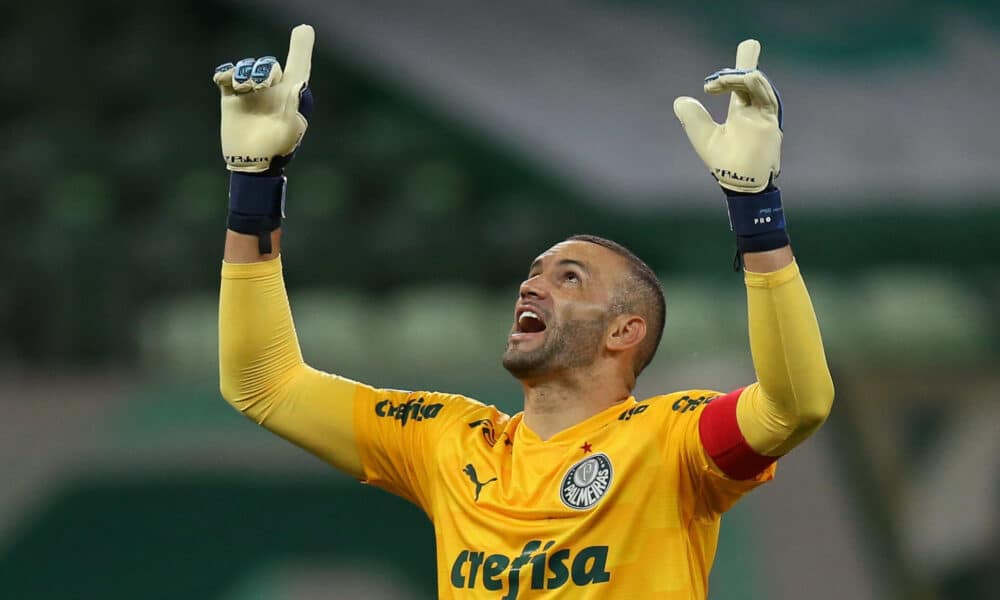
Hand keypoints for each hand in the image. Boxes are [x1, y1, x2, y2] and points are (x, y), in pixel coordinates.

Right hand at [213, 24, 314, 172]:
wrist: (252, 164)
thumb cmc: (277, 150)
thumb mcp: (290, 130)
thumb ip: (295, 105)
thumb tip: (299, 83)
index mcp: (290, 95)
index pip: (298, 66)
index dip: (301, 47)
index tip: (304, 29)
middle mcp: (271, 90)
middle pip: (268, 64)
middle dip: (264, 69)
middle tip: (261, 86)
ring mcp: (250, 92)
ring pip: (247, 67)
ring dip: (245, 72)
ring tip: (244, 88)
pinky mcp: (231, 97)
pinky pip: (226, 75)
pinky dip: (225, 73)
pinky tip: (225, 81)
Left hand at [673, 39, 781, 193]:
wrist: (739, 183)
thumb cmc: (724, 164)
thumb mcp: (703, 136)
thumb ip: (693, 118)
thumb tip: (680, 100)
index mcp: (741, 113)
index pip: (741, 85)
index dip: (741, 67)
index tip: (739, 55)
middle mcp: (754, 110)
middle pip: (752, 79)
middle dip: (741, 66)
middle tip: (712, 80)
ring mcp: (764, 115)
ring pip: (756, 84)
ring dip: (737, 77)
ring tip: (715, 83)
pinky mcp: (771, 121)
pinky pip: (766, 96)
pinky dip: (752, 84)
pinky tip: (737, 80)